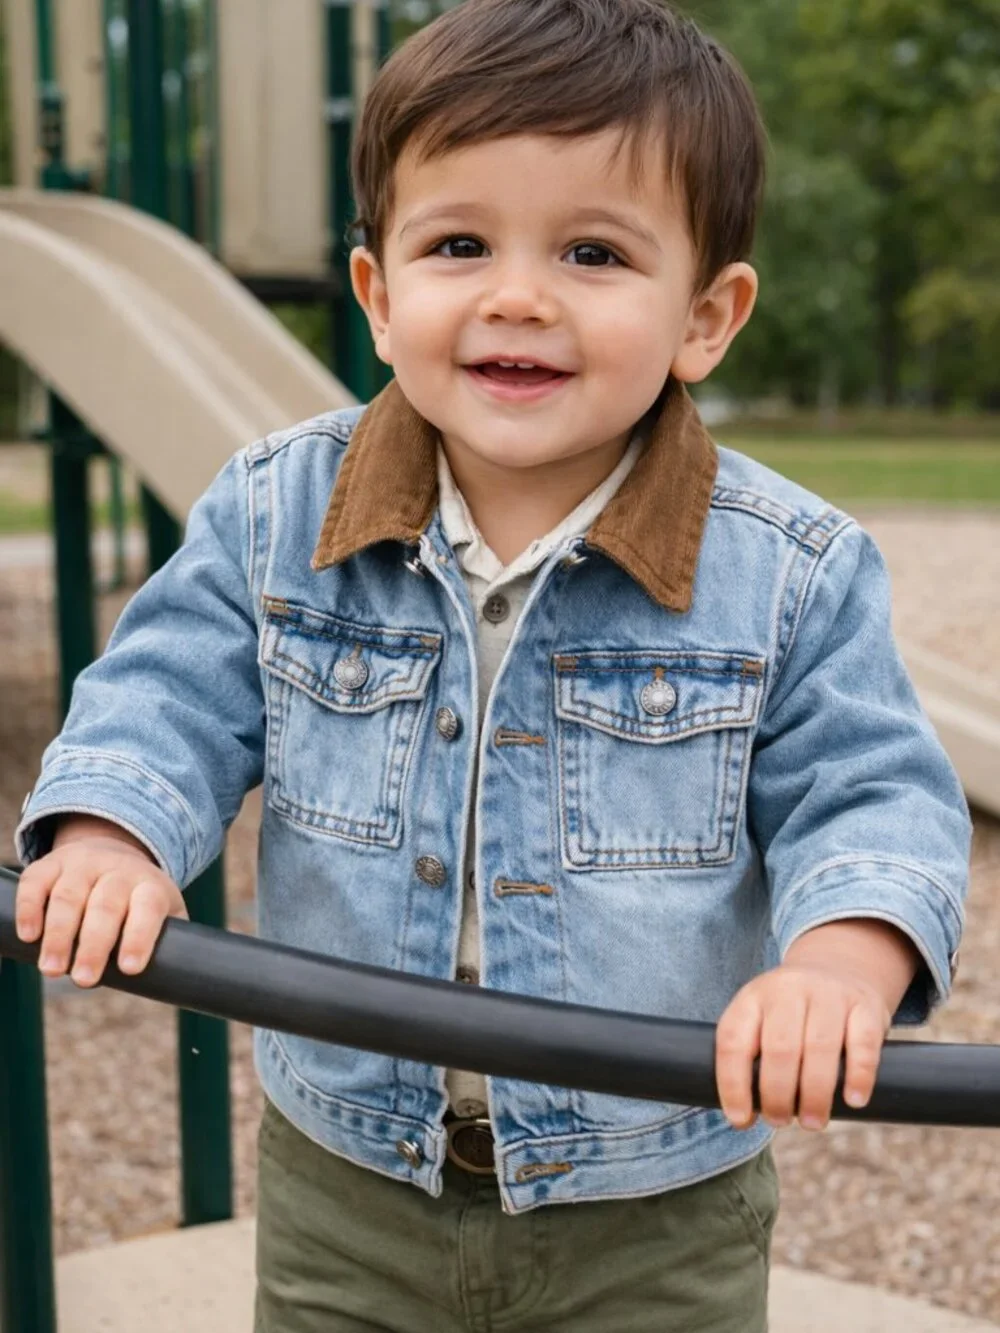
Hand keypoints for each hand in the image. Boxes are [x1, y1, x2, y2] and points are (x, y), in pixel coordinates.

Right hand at [15, 816, 187, 987]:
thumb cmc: (139, 902)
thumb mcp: (164, 914)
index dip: (139, 937)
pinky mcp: (51, 864)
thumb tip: (174, 985)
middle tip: (83, 980)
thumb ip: (170, 945)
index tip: (129, 969)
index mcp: (149, 886)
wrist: (114, 852)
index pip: (148, 907)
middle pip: (106, 906)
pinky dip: (30, 908)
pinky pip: (37, 882)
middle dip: (93, 945)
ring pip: (69, 896)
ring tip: (52, 969)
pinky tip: (29, 936)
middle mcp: (118, 871)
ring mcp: (83, 865)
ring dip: (59, 935)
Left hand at [715, 960, 891, 1131]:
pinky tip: (853, 1100)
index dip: (733, 1084)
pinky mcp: (866, 1004)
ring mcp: (829, 993)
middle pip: (779, 1048)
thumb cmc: (792, 1014)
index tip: (741, 1119)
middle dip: (777, 1095)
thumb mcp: (761, 1019)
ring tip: (812, 1122)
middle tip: (780, 1122)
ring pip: (819, 1047)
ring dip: (815, 1094)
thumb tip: (744, 1117)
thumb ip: (750, 1059)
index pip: (733, 1041)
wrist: (840, 967)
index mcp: (753, 997)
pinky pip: (863, 1042)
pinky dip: (859, 1076)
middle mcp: (788, 989)